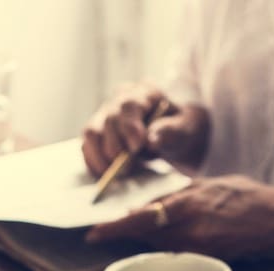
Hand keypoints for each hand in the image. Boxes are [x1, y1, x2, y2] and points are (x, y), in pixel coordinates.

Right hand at [82, 83, 208, 176]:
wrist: (178, 137)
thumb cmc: (183, 129)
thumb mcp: (186, 129)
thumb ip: (170, 131)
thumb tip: (150, 140)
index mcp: (145, 92)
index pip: (129, 105)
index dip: (129, 127)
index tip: (137, 147)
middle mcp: (121, 99)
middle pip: (108, 119)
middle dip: (115, 147)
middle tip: (127, 168)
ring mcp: (106, 115)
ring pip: (91, 132)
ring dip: (99, 157)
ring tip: (114, 174)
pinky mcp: (98, 133)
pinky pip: (87, 147)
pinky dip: (93, 162)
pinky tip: (105, 175)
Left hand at [86, 175, 273, 259]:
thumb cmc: (244, 196)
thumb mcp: (206, 185)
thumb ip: (174, 196)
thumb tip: (143, 206)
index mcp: (188, 205)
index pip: (141, 219)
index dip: (114, 229)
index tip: (91, 234)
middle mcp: (191, 231)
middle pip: (145, 236)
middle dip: (126, 233)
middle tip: (106, 230)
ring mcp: (200, 249)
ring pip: (158, 247)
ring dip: (146, 240)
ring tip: (137, 231)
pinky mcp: (207, 261)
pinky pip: (176, 256)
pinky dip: (166, 248)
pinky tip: (166, 240)